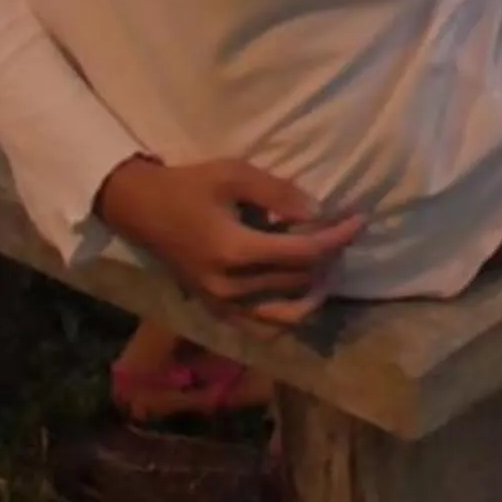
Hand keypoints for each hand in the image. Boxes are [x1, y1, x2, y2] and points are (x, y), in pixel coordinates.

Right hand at [97, 156, 364, 327]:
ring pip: (285, 315)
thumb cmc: (188, 185)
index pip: (301, 254)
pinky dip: (286, 316)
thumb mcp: (233, 174)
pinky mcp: (216, 311)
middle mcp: (230, 288)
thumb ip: (278, 193)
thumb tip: (318, 211)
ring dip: (314, 293)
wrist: (141, 209)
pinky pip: (261, 327)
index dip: (336, 238)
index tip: (359, 221)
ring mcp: (222, 305)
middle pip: (298, 282)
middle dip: (329, 258)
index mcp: (234, 251)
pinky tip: (299, 293)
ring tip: (326, 266)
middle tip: (343, 234)